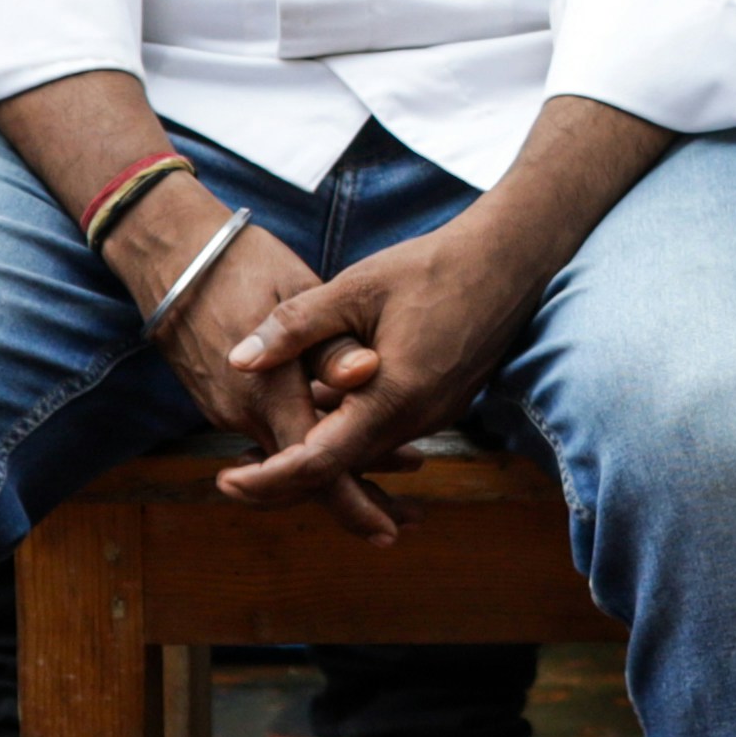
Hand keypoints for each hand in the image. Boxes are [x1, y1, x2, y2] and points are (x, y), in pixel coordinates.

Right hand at [105, 210, 396, 535]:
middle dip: (357, 499)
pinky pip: (275, 436)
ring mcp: (228, 411)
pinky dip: (315, 442)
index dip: (355, 501)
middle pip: (305, 475)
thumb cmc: (245, 265)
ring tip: (403, 475)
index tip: (391, 530)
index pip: (315, 465)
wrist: (174, 256)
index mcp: (267, 391)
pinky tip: (352, 435)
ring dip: (343, 468)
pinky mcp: (224, 400)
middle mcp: (243, 414)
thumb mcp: (297, 293)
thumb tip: (366, 374)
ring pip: (293, 456)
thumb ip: (329, 344)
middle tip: (409, 518)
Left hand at [208, 205, 571, 527]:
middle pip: (340, 470)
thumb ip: (296, 327)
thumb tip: (238, 362)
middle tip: (229, 473)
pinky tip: (319, 410)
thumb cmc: (432, 265)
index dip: (268, 479)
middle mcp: (416, 419)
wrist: (510, 257)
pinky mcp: (442, 402)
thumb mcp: (355, 287)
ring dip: (315, 455)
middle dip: (283, 477)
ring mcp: (434, 415)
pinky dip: (347, 433)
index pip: (319, 462)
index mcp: (392, 397)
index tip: (224, 479)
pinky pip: (385, 432)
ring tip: (261, 449)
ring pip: (363, 453)